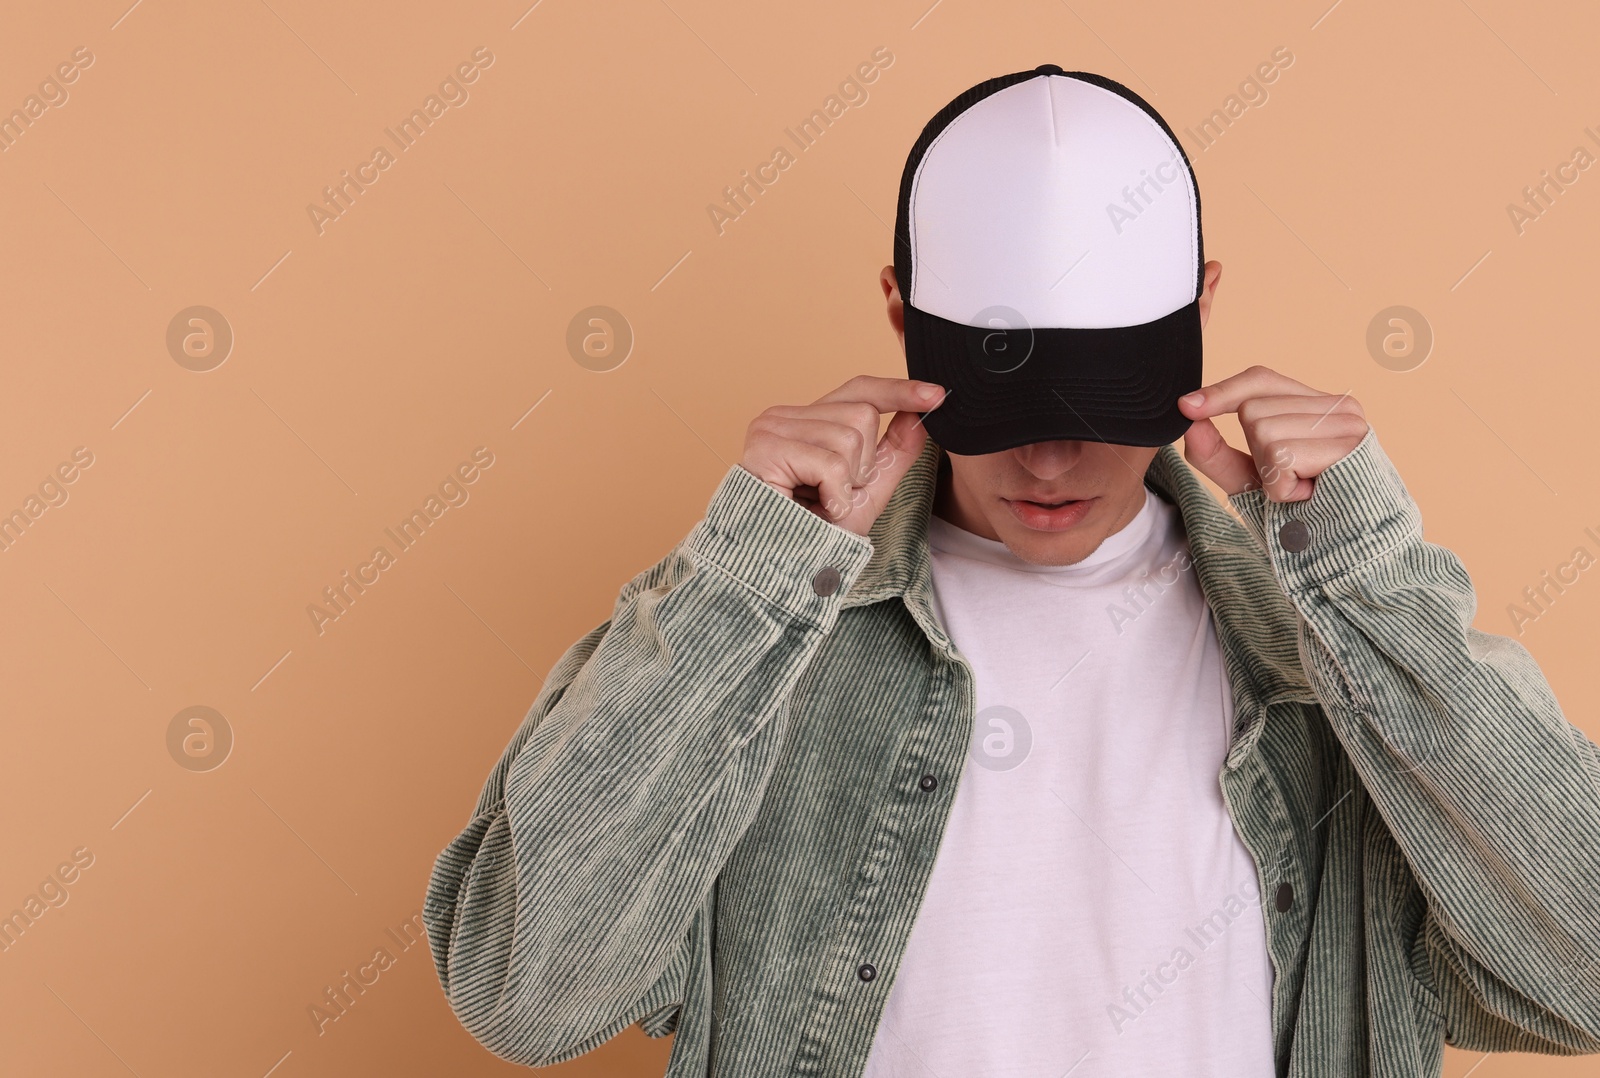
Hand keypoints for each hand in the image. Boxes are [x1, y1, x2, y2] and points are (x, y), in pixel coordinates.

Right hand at [741, 375, 945, 535]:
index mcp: (806, 421)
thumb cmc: (813, 535)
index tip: (937, 395)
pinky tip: (813, 510)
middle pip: (862, 414)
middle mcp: (784, 416)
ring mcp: (770, 429)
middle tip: (833, 495)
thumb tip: (917, 416)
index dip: (898, 391)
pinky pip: (831, 464)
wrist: (777, 571)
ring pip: (850, 438)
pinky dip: (834, 496)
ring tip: (820, 504)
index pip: (858, 390)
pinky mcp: (766, 449)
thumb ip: (892, 453)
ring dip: (847, 484)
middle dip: (864, 465)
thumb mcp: (866, 491)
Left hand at [1177, 365, 1368, 501]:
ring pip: (1263, 432)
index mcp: (1318, 406)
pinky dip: (1283, 487)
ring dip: (1271, 475)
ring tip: (1303, 490)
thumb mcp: (1249, 480)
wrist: (1346, 552)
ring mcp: (1348, 423)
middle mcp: (1339, 406)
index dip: (1221, 392)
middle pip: (1253, 409)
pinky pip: (1280, 456)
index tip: (1186, 406)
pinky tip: (1310, 496)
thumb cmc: (1302, 515)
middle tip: (1292, 481)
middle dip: (1257, 455)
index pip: (1261, 380)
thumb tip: (1188, 421)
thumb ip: (1215, 453)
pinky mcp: (1348, 445)